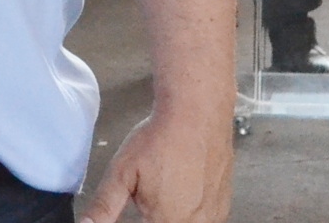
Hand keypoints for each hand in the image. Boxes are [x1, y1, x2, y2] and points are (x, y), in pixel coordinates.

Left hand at [78, 110, 233, 222]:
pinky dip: (189, 208)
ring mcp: (212, 216)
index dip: (139, 216)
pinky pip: (202, 217)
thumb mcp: (121, 172)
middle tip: (151, 187)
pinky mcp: (223, 206)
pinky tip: (182, 185)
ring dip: (170, 212)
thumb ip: (105, 205)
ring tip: (166, 181)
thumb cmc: (161, 140)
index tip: (137, 202)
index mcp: (165, 221)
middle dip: (151, 214)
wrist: (197, 116)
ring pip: (184, 222)